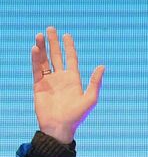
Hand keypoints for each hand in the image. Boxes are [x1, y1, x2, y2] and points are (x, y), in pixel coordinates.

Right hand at [32, 27, 103, 144]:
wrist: (59, 128)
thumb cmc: (77, 116)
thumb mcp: (90, 99)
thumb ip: (95, 82)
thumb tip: (102, 66)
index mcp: (74, 79)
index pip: (71, 58)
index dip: (69, 47)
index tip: (66, 35)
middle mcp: (61, 77)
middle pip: (56, 55)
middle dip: (53, 42)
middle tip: (50, 28)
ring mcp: (49, 81)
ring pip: (44, 60)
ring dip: (42, 48)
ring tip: (40, 35)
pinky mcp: (38, 86)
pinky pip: (36, 70)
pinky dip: (35, 59)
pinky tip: (35, 48)